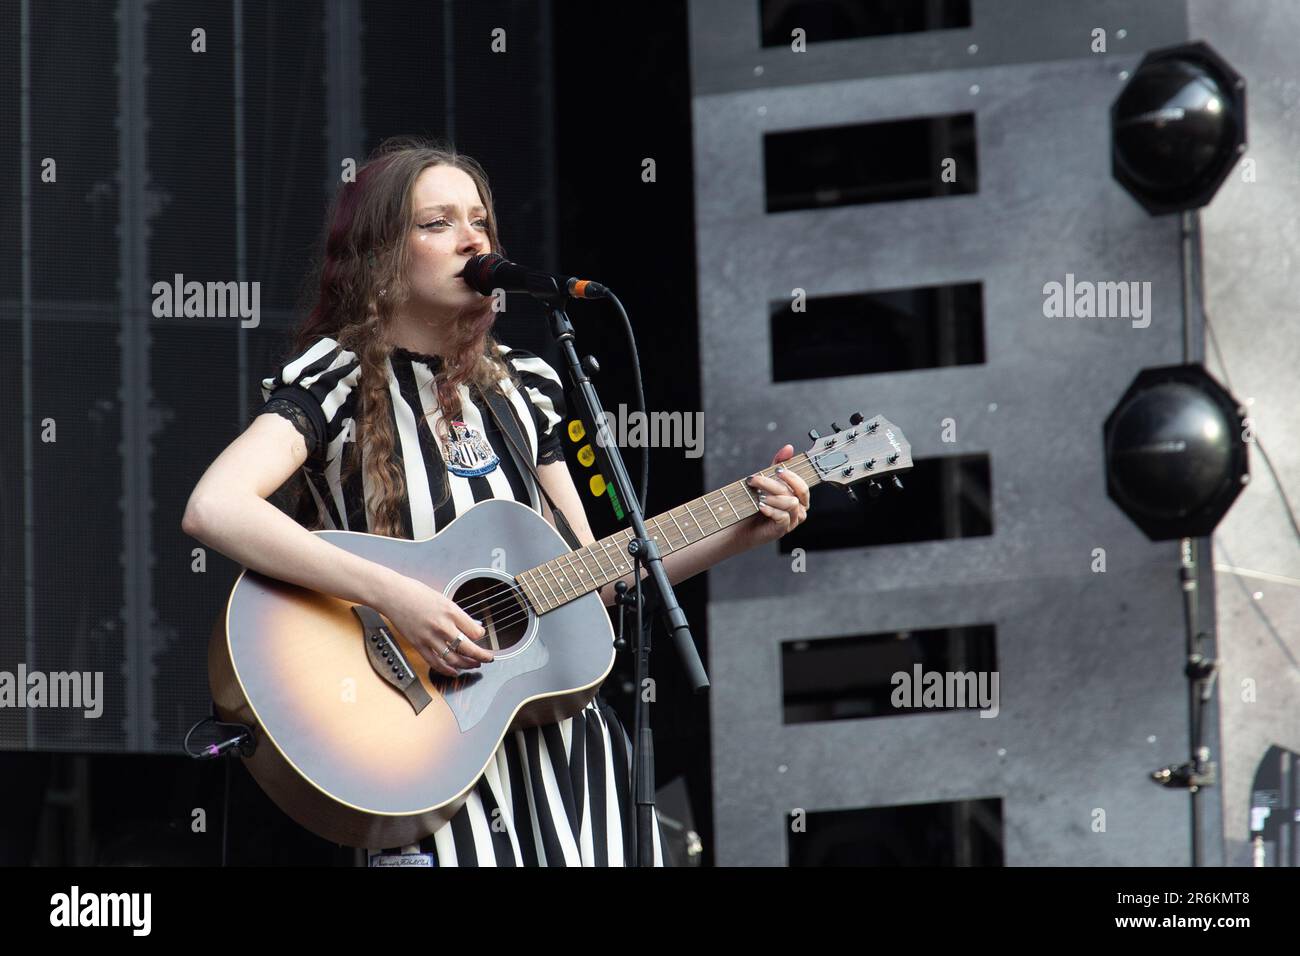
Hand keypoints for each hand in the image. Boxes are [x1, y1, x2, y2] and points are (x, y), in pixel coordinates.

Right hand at [379, 575, 493, 676]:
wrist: (392, 594)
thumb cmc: (416, 592)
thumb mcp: (443, 599)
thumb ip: (457, 614)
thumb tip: (470, 625)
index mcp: (451, 611)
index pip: (475, 631)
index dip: (481, 635)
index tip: (481, 635)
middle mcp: (442, 626)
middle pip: (468, 648)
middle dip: (482, 656)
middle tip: (488, 658)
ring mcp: (430, 638)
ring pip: (454, 659)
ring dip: (467, 665)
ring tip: (474, 665)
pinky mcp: (419, 645)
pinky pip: (436, 663)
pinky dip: (447, 670)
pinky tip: (454, 672)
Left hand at [744, 444, 809, 544]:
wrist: (740, 526)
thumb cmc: (755, 503)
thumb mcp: (767, 481)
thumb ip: (778, 465)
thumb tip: (789, 448)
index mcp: (798, 499)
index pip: (802, 486)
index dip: (791, 477)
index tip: (776, 470)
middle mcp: (798, 510)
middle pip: (795, 493)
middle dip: (774, 484)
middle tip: (754, 479)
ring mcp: (791, 522)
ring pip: (790, 504)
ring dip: (772, 497)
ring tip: (758, 495)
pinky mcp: (782, 530)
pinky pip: (782, 517)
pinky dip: (771, 510)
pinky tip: (760, 506)